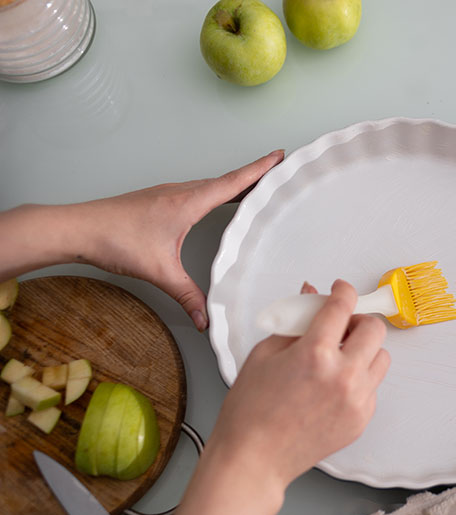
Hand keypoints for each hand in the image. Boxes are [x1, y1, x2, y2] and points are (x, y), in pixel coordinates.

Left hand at [77, 151, 284, 329]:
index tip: (279, 156)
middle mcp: (180, 193)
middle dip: (254, 174)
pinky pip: (196, 190)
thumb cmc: (115, 240)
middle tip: (278, 170)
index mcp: (187, 203)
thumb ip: (187, 295)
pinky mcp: (158, 200)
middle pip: (226, 180)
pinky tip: (214, 201)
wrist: (78, 228)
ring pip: (210, 185)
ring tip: (253, 186)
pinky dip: (215, 191)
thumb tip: (206, 319)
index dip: (259, 170)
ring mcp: (168, 194)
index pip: (232, 183)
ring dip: (234, 183)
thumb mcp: (159, 271)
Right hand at [211, 279, 390, 486]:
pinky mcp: (361, 420)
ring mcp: (356, 400)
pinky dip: (360, 379)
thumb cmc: (251, 410)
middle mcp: (343, 375)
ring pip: (381, 358)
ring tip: (339, 358)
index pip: (343, 306)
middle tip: (341, 326)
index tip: (341, 290)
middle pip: (375, 329)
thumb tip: (310, 295)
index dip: (343, 291)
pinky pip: (373, 387)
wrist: (254, 458)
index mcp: (315, 353)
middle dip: (359, 320)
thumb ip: (294, 321)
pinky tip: (334, 386)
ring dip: (364, 350)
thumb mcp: (264, 354)